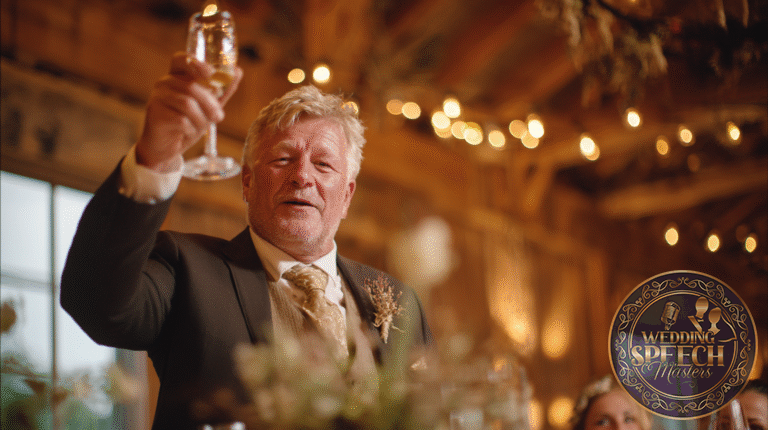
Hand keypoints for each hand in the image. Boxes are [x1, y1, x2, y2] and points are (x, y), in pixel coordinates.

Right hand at [135, 52, 242, 171]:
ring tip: (201, 127)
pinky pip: (181, 119)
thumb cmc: (187, 123)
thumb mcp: (207, 106)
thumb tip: (238, 71)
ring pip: (187, 104)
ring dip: (201, 119)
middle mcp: (164, 83)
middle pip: (191, 87)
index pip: (181, 59)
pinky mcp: (155, 113)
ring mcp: (158, 97)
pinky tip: (188, 132)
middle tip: (218, 117)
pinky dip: (191, 128)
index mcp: (177, 76)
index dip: (196, 63)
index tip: (210, 73)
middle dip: (210, 104)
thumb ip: (222, 90)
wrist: (167, 147)